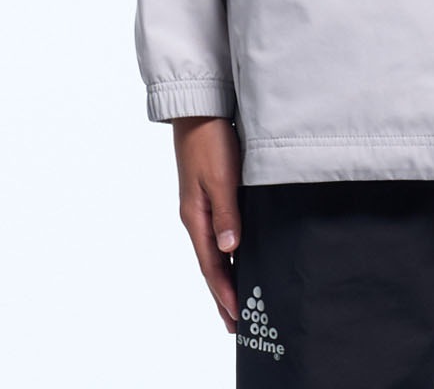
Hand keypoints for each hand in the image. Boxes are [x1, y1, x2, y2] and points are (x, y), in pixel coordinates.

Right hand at [172, 116, 242, 332]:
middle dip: (222, 294)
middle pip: (209, 265)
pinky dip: (224, 255)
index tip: (238, 317)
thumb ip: (226, 214)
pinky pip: (216, 234)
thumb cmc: (211, 140)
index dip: (225, 292)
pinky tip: (234, 258)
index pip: (212, 265)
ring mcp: (199, 206)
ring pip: (212, 252)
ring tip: (235, 301)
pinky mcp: (208, 195)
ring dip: (223, 277)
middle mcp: (195, 217)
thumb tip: (230, 251)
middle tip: (235, 325)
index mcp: (195, 217)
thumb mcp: (221, 177)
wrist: (199, 109)